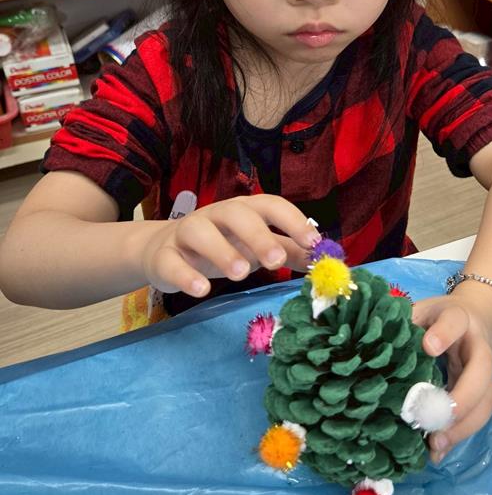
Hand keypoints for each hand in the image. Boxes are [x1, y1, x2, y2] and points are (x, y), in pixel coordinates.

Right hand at [141, 194, 319, 296]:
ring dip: (221, 251)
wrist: (163, 251)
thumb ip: (289, 251)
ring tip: (241, 274)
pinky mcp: (163, 256)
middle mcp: (217, 215)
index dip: (292, 220)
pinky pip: (172, 262)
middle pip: (237, 214)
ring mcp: (187, 232)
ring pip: (201, 232)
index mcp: (245, 210)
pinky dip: (186, 275)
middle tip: (276, 260)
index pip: (271, 204)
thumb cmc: (222, 245)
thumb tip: (325, 260)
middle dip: (258, 234)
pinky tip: (201, 290)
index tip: (313, 242)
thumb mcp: (257, 246)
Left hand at [411, 292, 491, 463]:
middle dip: (462, 397)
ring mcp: (486, 372)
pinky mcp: (483, 392)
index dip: (445, 333)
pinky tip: (438, 452)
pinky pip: (478, 416)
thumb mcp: (421, 310)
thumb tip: (374, 346)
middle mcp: (479, 346)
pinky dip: (459, 436)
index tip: (429, 346)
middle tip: (435, 418)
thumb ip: (405, 324)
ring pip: (486, 400)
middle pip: (482, 370)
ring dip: (463, 425)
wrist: (476, 318)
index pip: (455, 321)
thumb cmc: (437, 317)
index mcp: (459, 318)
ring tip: (436, 443)